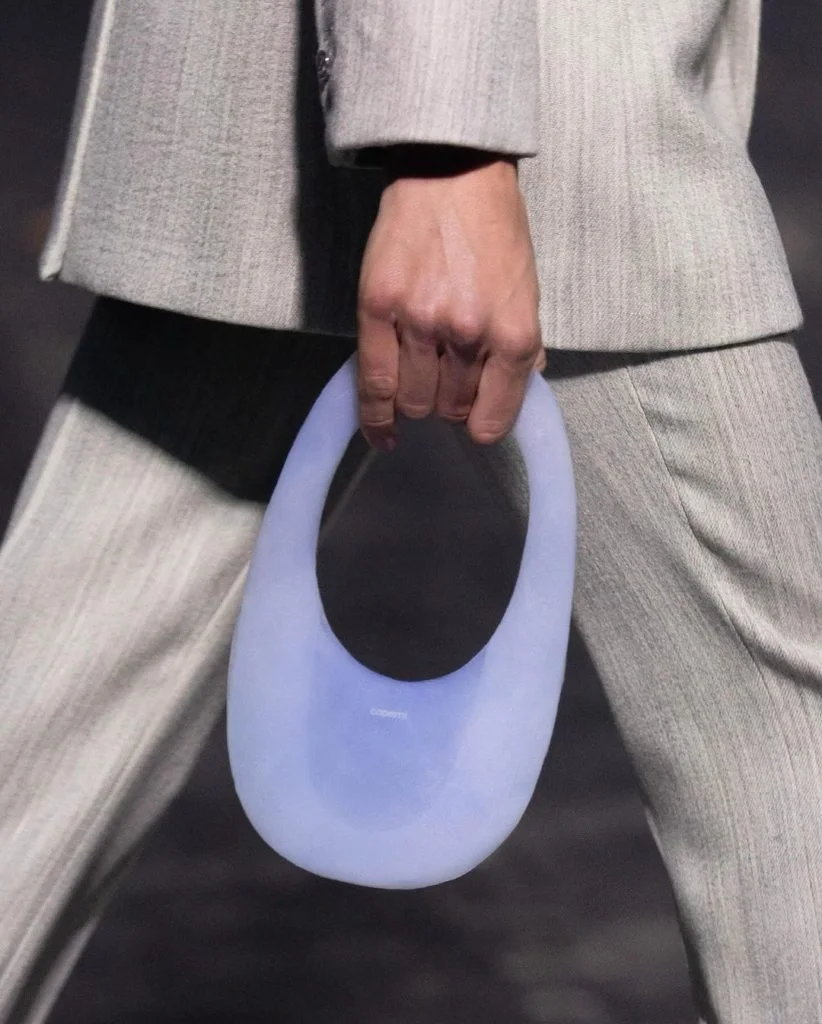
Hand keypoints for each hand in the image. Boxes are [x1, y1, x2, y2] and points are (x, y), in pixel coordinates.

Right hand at [356, 145, 544, 451]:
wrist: (451, 173)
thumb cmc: (492, 229)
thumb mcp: (525, 289)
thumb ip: (521, 346)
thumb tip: (515, 390)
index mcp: (513, 333)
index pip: (493, 418)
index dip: (482, 422)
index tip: (474, 417)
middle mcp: (468, 334)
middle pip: (450, 409)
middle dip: (448, 401)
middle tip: (445, 374)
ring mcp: (420, 322)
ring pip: (413, 401)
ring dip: (416, 397)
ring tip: (418, 374)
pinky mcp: (379, 308)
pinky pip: (373, 384)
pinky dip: (375, 417)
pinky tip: (382, 431)